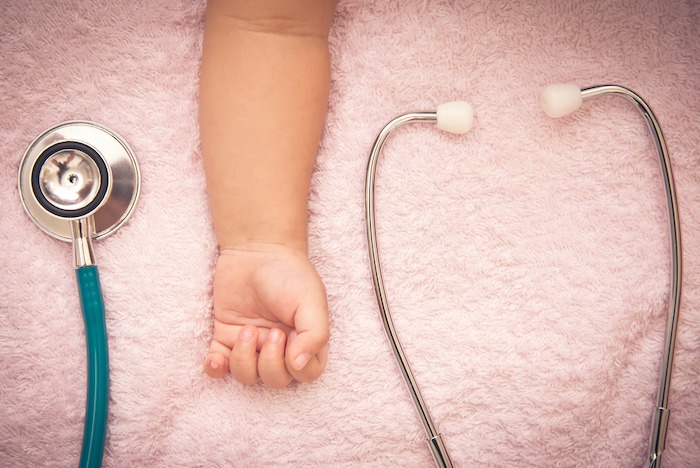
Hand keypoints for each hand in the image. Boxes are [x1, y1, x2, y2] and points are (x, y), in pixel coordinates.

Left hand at [204, 243, 328, 387]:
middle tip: (270, 331)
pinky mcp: (226, 338)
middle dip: (270, 362)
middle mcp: (280, 348)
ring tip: (247, 330)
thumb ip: (315, 335)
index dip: (296, 366)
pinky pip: (219, 368)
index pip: (306, 374)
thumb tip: (299, 366)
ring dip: (244, 360)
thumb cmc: (289, 273)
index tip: (288, 335)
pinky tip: (217, 357)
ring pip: (247, 377)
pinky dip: (216, 369)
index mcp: (306, 341)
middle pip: (276, 381)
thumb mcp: (312, 300)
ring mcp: (252, 345)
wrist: (257, 249)